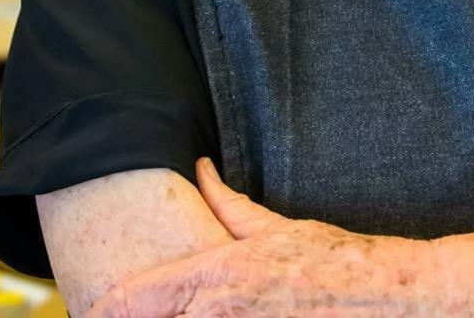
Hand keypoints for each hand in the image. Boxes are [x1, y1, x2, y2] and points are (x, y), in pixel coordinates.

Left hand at [88, 160, 436, 317]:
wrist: (382, 298)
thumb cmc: (332, 263)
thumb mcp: (275, 228)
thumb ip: (226, 203)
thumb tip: (198, 170)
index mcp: (213, 276)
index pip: (131, 299)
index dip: (102, 305)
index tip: (90, 304)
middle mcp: (215, 314)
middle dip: (132, 315)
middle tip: (111, 310)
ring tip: (168, 310)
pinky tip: (222, 315)